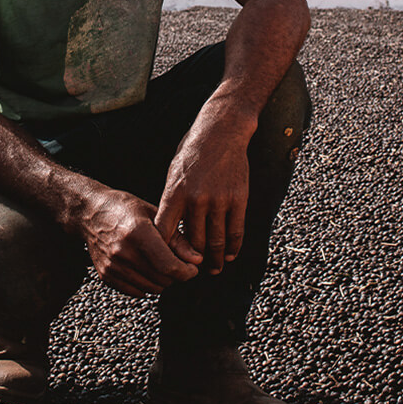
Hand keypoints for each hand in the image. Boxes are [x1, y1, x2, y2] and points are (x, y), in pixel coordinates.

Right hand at [79, 186, 201, 297]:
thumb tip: (197, 260)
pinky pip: (136, 292)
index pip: (168, 266)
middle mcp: (123, 252)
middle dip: (177, 276)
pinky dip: (146, 285)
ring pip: (151, 289)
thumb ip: (177, 239)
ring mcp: (113, 266)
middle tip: (179, 264)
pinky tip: (146, 268)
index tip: (192, 268)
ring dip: (162, 281)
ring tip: (162, 265)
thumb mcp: (154, 214)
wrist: (90, 213)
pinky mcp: (106, 275)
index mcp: (138, 233)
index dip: (186, 272)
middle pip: (162, 280)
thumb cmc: (124, 208)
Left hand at [154, 101, 253, 274]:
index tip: (165, 262)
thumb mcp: (173, 172)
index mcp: (174, 192)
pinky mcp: (238, 199)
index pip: (164, 231)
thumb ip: (172, 200)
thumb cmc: (193, 151)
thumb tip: (168, 228)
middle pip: (192, 242)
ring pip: (216, 241)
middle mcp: (196, 199)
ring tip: (214, 269)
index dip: (164, 251)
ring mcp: (218, 200)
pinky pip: (236, 231)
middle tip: (192, 272)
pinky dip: (233, 248)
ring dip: (215, 260)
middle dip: (192, 261)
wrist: (221, 131)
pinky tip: (230, 256)